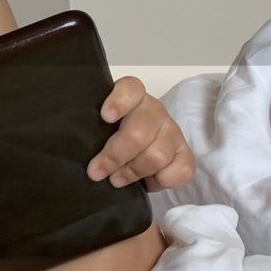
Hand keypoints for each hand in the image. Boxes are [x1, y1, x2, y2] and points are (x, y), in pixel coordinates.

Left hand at [86, 76, 195, 191]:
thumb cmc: (112, 136)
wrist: (137, 150)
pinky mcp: (185, 154)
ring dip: (133, 172)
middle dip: (115, 157)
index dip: (119, 102)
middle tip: (97, 172)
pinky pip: (181, 171)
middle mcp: (154, 110)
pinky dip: (162, 181)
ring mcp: (172, 131)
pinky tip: (147, 182)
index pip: (130, 89)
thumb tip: (85, 158)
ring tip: (116, 180)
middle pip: (139, 133)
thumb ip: (91, 131)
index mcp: (132, 97)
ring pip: (157, 155)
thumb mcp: (99, 127)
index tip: (105, 117)